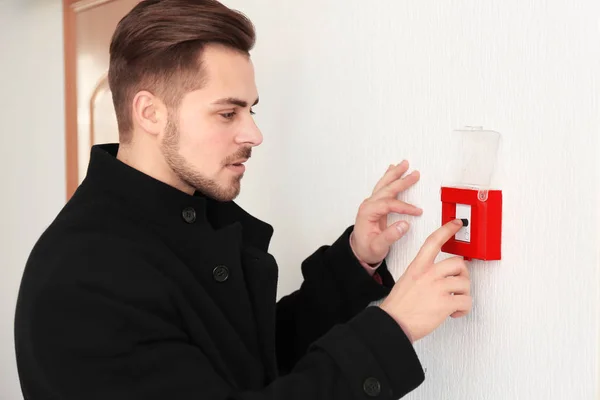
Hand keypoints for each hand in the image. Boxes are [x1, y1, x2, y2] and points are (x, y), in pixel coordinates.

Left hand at [350, 160, 422, 265]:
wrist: (359, 251)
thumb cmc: (367, 249)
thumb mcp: (378, 246)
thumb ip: (390, 236)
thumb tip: (404, 224)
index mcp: (368, 213)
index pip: (389, 204)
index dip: (404, 207)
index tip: (417, 211)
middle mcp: (369, 205)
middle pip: (386, 189)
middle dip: (401, 180)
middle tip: (415, 174)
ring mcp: (371, 203)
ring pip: (384, 185)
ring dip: (394, 174)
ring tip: (404, 164)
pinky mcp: (376, 205)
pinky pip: (383, 188)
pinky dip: (389, 178)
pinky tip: (392, 169)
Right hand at [379, 219, 471, 341]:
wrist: (393, 323)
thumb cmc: (399, 306)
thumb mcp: (406, 280)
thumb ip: (422, 274)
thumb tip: (438, 275)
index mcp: (418, 266)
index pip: (433, 241)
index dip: (447, 230)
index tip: (456, 224)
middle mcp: (429, 274)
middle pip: (458, 263)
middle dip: (462, 274)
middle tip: (458, 282)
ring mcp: (438, 288)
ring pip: (465, 283)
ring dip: (463, 294)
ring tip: (454, 301)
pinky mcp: (445, 304)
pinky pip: (466, 301)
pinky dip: (463, 309)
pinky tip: (455, 311)